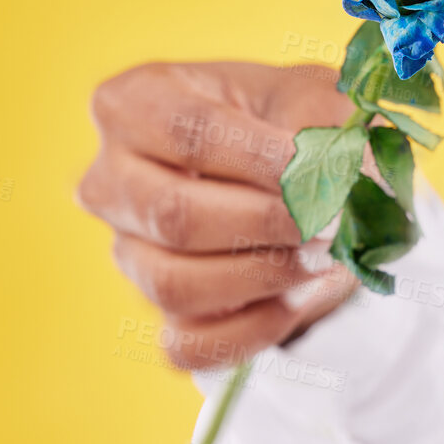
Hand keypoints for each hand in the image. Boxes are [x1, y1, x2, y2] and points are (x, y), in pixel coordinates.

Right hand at [76, 60, 365, 368]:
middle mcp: (112, 180)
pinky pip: (189, 345)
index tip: (314, 167)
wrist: (315, 185)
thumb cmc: (301, 124)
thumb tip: (331, 175)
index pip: (183, 129)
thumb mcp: (317, 99)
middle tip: (331, 219)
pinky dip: (254, 328)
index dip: (255, 155)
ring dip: (263, 274)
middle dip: (264, 222)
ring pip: (174, 284)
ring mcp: (130, 252)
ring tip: (324, 255)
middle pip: (171, 213)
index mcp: (137, 103)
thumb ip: (321, 128)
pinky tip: (300, 297)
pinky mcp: (161, 315)